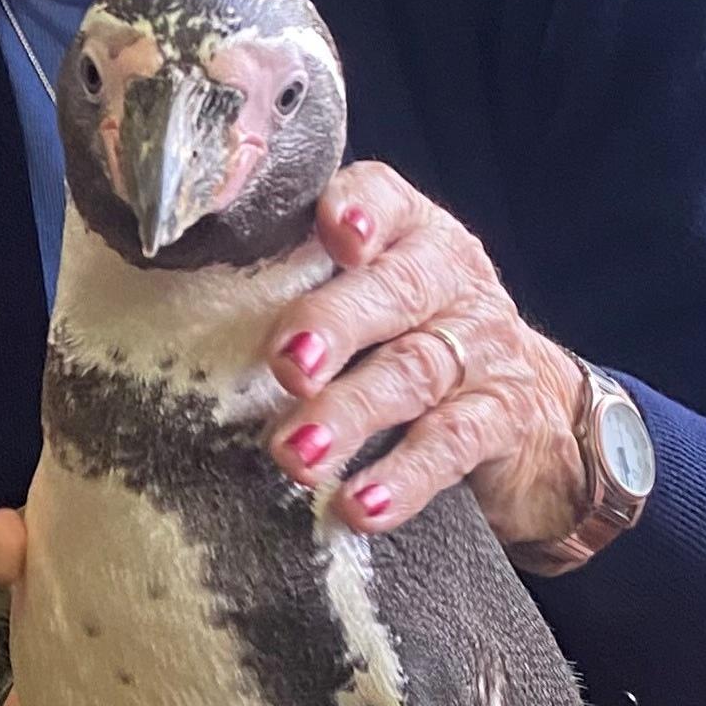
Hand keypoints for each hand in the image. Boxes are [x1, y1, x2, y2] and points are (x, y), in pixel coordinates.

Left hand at [261, 162, 588, 542]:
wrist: (537, 421)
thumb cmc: (410, 346)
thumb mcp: (369, 304)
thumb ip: (298, 289)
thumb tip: (167, 314)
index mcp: (408, 236)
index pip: (384, 199)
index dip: (358, 209)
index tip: (330, 232)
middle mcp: (450, 282)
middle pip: (394, 291)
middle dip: (334, 324)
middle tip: (284, 364)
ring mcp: (483, 349)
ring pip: (413, 373)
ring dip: (349, 413)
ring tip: (294, 455)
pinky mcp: (502, 421)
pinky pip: (452, 445)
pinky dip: (404, 478)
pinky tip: (360, 506)